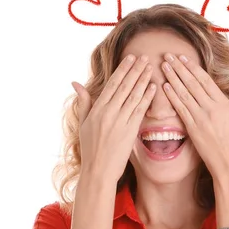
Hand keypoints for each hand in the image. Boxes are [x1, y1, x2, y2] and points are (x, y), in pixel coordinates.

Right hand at [71, 54, 155, 181]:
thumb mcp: (83, 123)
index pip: (112, 84)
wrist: (98, 171)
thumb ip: (83, 102)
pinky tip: (153, 87)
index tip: (130, 58)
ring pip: (134, 96)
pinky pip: (140, 110)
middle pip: (124, 86)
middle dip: (135, 70)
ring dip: (143, 80)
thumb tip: (75, 83)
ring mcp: (120, 122)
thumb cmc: (90, 148)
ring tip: (151, 68)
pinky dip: (147, 98)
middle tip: (145, 57)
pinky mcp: (130, 131)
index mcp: (97, 110)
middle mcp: (109, 113)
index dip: (122, 70)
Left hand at [160, 53, 228, 177]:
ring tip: (163, 66)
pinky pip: (180, 110)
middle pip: (192, 84)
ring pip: (183, 94)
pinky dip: (172, 97)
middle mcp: (211, 110)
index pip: (205, 81)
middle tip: (167, 55)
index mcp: (224, 105)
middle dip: (179, 68)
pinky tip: (164, 87)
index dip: (193, 67)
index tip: (183, 57)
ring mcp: (200, 120)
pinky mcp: (192, 130)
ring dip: (172, 78)